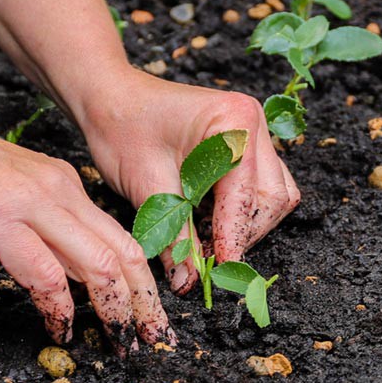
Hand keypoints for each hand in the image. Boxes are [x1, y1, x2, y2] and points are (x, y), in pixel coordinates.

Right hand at [0, 98, 174, 351]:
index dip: (141, 280)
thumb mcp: (0, 194)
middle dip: (144, 302)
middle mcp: (57, 190)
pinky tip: (59, 329)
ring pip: (101, 264)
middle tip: (151, 339)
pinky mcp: (1, 225)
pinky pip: (48, 276)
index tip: (145, 313)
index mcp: (59, 182)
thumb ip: (29, 225)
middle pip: (125, 251)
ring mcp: (31, 206)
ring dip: (115, 311)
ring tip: (118, 343)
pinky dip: (60, 309)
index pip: (119, 235)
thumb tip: (47, 269)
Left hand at [79, 71, 299, 293]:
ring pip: (273, 195)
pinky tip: (208, 225)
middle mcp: (253, 123)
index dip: (233, 236)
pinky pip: (260, 188)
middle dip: (244, 233)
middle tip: (211, 262)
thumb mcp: (148, 187)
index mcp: (234, 121)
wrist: (108, 101)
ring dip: (246, 225)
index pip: (246, 193)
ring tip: (208, 243)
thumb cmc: (122, 129)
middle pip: (273, 197)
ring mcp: (253, 134)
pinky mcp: (245, 147)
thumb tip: (189, 281)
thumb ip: (175, 236)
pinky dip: (240, 212)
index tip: (221, 269)